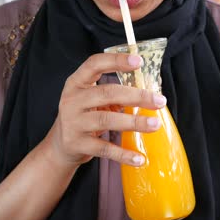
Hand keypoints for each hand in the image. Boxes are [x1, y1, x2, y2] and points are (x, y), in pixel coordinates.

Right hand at [43, 53, 166, 170]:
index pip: (94, 64)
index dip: (116, 61)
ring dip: (134, 123)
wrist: (60, 146)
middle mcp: (72, 101)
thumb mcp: (91, 100)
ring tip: (154, 124)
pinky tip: (139, 158)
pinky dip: (123, 154)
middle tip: (159, 101)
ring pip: (106, 120)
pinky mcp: (77, 144)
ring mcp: (73, 123)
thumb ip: (113, 93)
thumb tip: (149, 94)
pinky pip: (104, 148)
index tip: (138, 61)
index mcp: (76, 83)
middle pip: (106, 93)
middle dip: (136, 96)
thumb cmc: (83, 117)